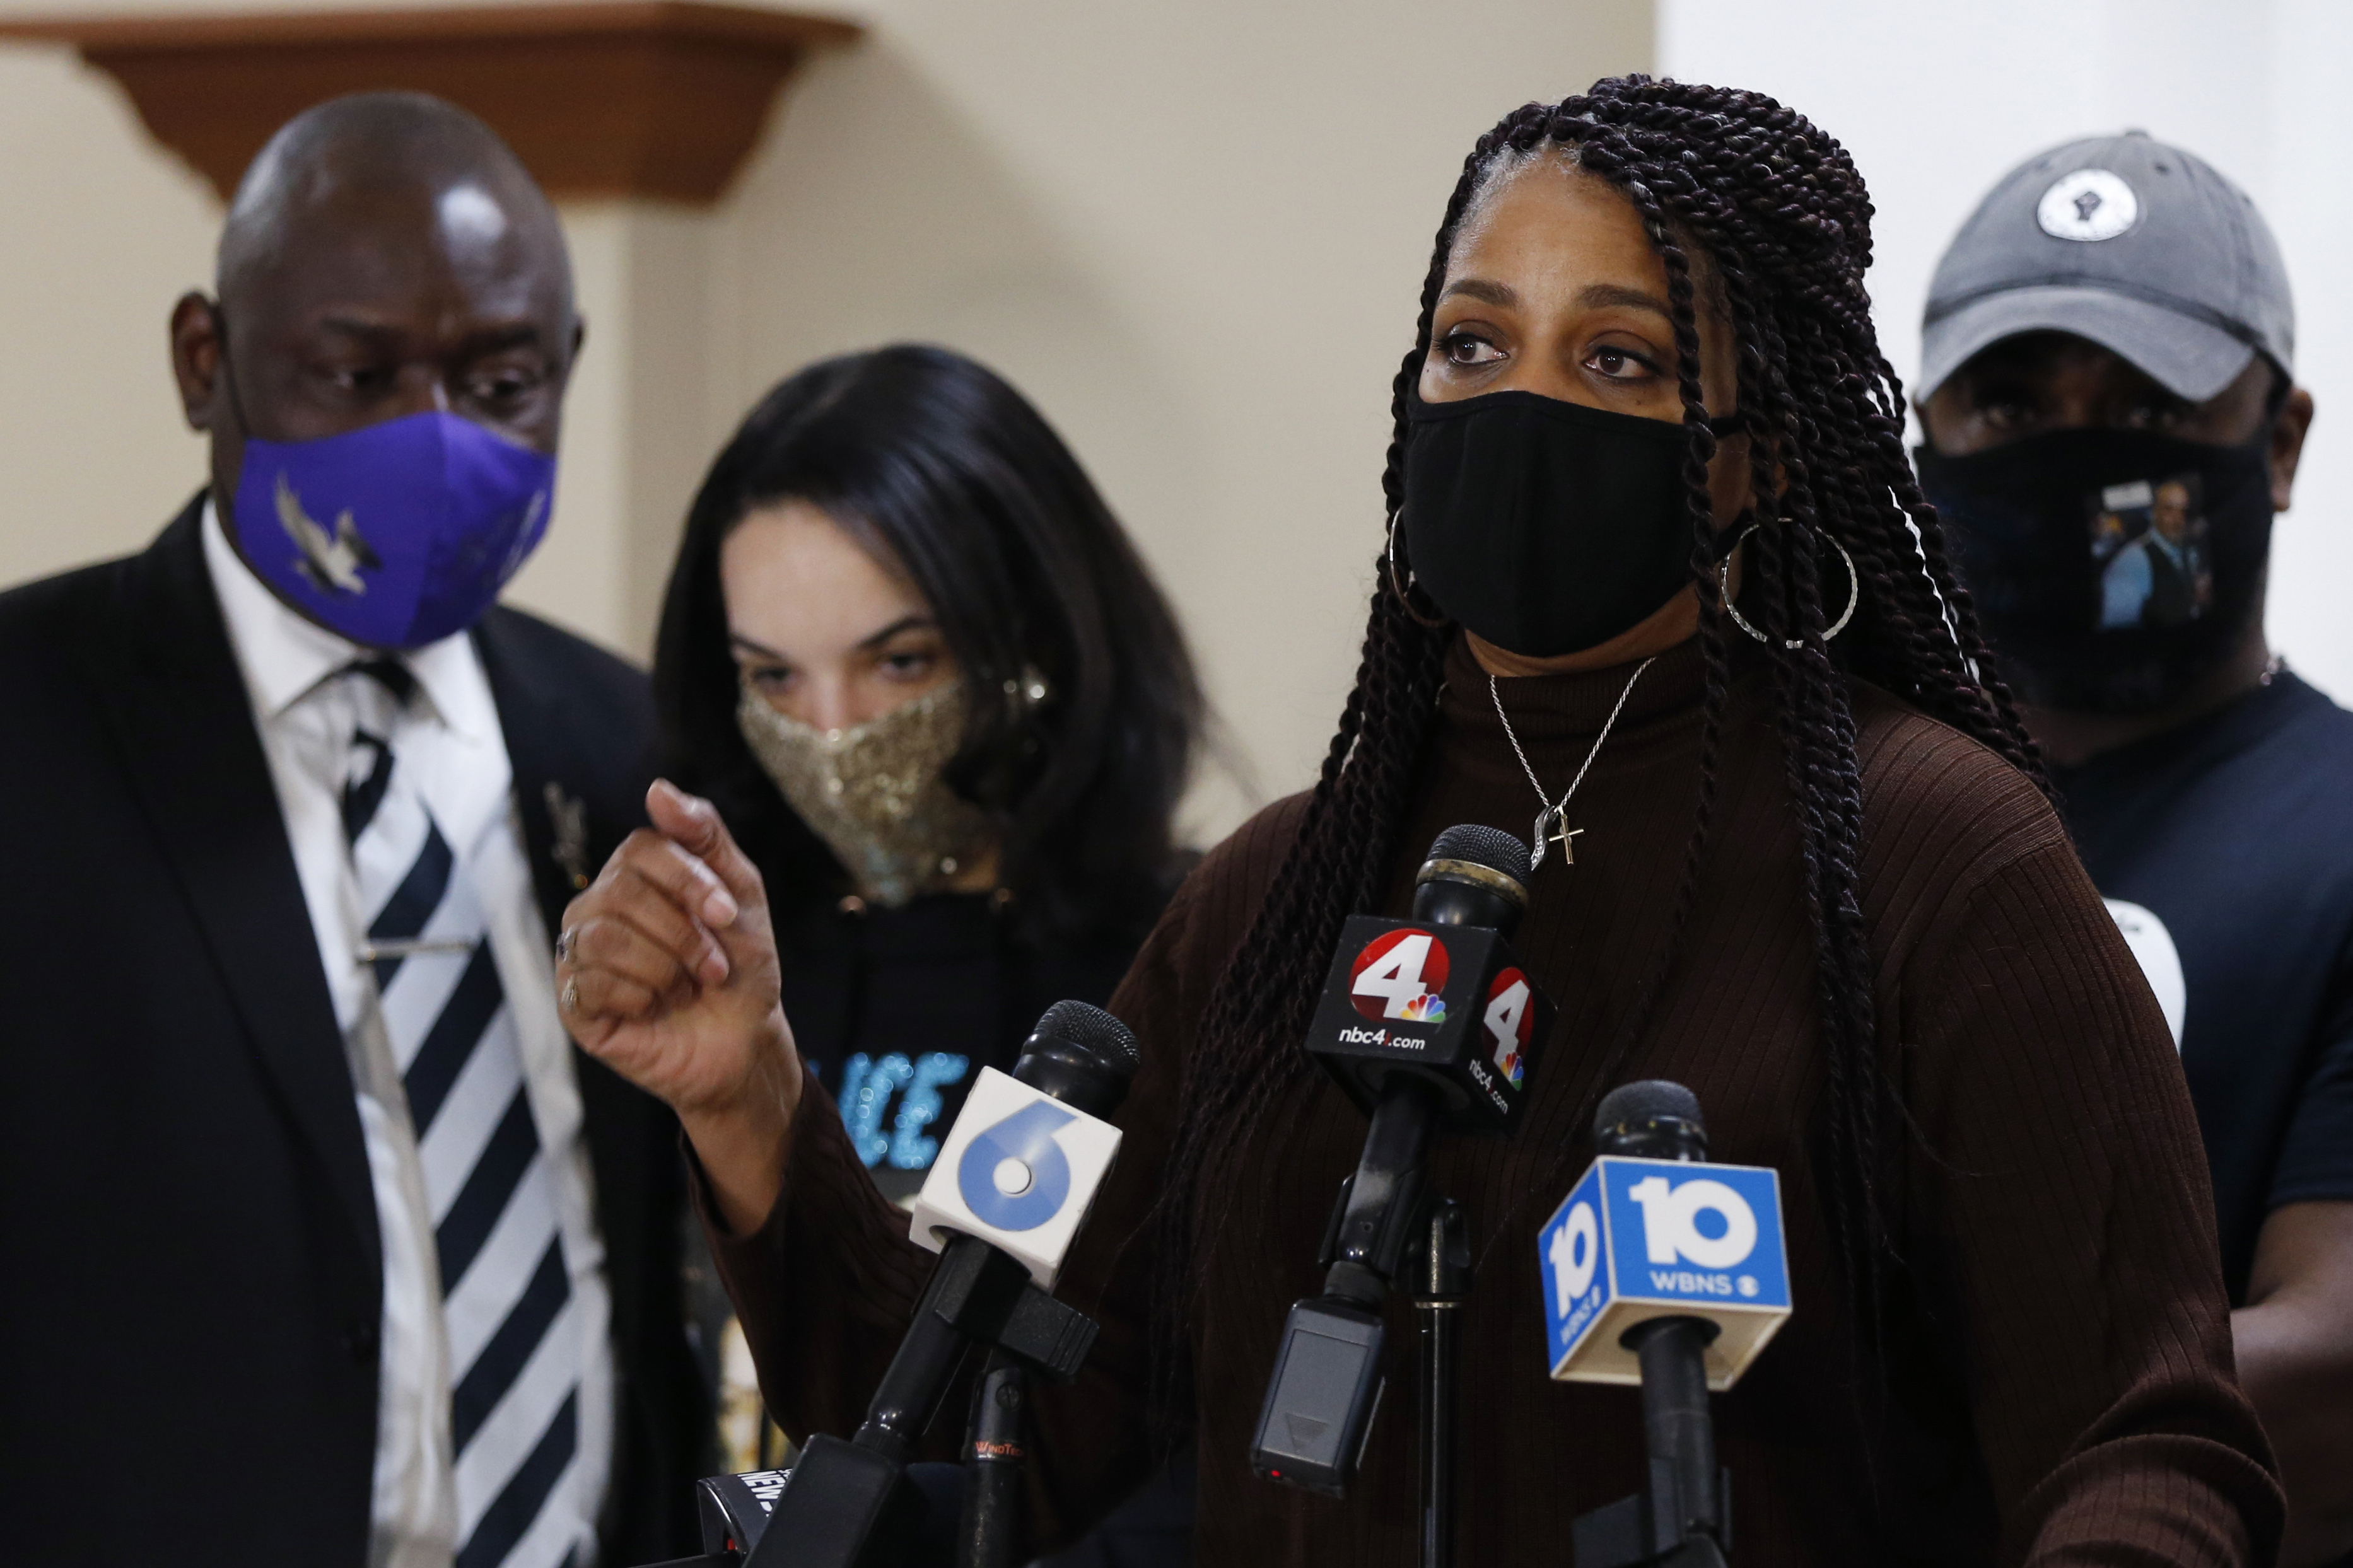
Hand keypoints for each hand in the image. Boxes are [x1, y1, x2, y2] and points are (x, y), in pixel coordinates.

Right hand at [557, 780, 799, 1230]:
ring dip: (665, 967)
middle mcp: (598, 907)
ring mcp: (579, 954)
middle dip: (683, 932)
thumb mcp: (740, 894)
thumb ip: (704, 836)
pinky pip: (589, 981)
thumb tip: (656, 789)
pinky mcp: (573, 1001)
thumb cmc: (741, 967)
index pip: (643, 848)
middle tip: (716, 966)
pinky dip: (639, 996)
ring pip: (604, 936)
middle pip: (622, 890)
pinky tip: (655, 1007)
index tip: (729, 916)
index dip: (690, 881)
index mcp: (635, 875)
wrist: (743, 1042)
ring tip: (688, 987)